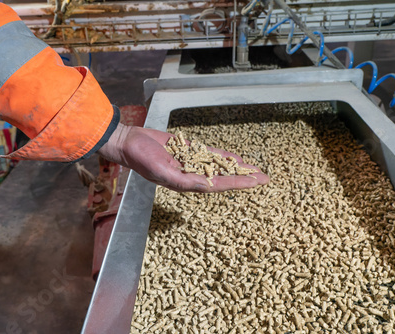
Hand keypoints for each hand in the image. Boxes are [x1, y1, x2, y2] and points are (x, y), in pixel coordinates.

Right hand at [97, 124, 269, 191]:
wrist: (130, 142)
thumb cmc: (142, 159)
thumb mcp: (163, 171)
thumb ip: (184, 180)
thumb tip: (207, 186)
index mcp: (187, 182)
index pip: (219, 184)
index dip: (239, 183)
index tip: (256, 183)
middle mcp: (192, 173)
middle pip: (224, 176)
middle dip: (244, 177)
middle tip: (265, 178)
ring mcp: (191, 162)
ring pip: (220, 165)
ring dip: (237, 167)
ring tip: (255, 169)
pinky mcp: (188, 150)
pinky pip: (210, 154)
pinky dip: (224, 156)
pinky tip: (235, 158)